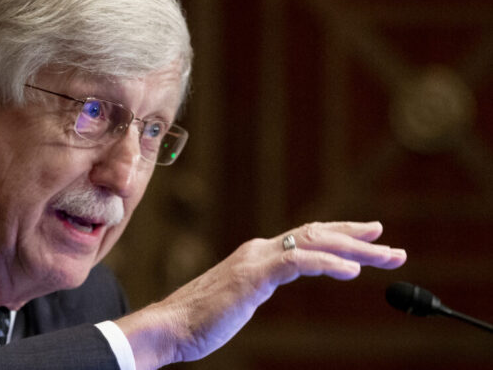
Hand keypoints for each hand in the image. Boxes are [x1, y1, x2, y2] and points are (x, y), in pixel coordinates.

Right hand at [115, 221, 405, 369]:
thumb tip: (272, 282)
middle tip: (390, 243)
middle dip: (356, 237)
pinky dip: (327, 262)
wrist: (169, 327)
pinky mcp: (252, 276)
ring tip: (386, 257)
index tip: (368, 236)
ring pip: (313, 244)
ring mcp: (255, 261)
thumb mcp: (237, 298)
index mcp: (256, 255)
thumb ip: (257, 285)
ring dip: (354, 249)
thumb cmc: (199, 320)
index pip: (305, 236)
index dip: (339, 234)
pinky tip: (351, 271)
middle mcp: (258, 250)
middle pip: (316, 233)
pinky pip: (297, 262)